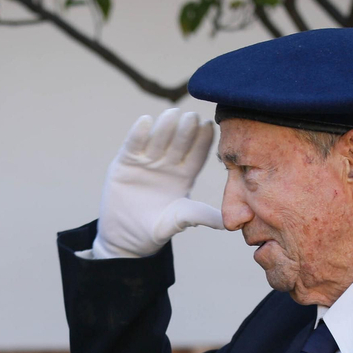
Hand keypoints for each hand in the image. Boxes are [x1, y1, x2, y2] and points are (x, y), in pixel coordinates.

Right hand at [93, 109, 224, 258]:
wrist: (124, 237)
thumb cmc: (155, 229)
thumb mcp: (179, 220)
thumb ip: (200, 215)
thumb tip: (229, 223)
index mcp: (185, 176)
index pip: (196, 155)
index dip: (202, 142)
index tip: (209, 127)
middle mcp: (168, 164)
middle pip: (179, 144)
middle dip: (186, 131)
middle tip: (192, 117)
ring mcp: (147, 161)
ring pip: (158, 140)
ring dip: (165, 127)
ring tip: (172, 114)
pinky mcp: (126, 162)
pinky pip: (133, 145)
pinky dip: (138, 134)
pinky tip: (145, 121)